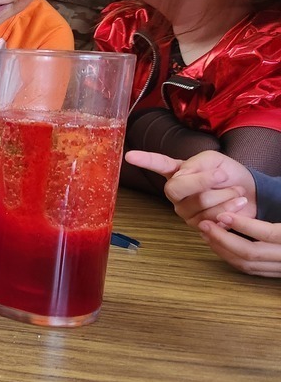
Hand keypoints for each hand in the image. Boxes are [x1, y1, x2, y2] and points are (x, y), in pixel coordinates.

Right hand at [124, 150, 255, 225]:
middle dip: (201, 181)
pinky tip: (236, 204)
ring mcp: (186, 211)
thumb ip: (197, 163)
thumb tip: (185, 176)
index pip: (157, 165)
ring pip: (198, 203)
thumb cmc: (231, 175)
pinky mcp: (200, 225)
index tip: (129, 155)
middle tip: (221, 175)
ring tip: (236, 192)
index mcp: (178, 173)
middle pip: (174, 188)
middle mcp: (177, 193)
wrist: (253, 195)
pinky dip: (229, 208)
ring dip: (224, 194)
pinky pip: (211, 218)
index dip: (144, 160)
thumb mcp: (215, 160)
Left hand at [198, 214, 280, 276]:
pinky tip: (219, 247)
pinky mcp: (275, 275)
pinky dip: (232, 259)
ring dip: (223, 250)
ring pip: (247, 264)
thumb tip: (247, 203)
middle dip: (223, 239)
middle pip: (250, 252)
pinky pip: (250, 270)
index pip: (267, 234)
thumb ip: (273, 214)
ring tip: (207, 235)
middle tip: (205, 225)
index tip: (222, 216)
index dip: (243, 225)